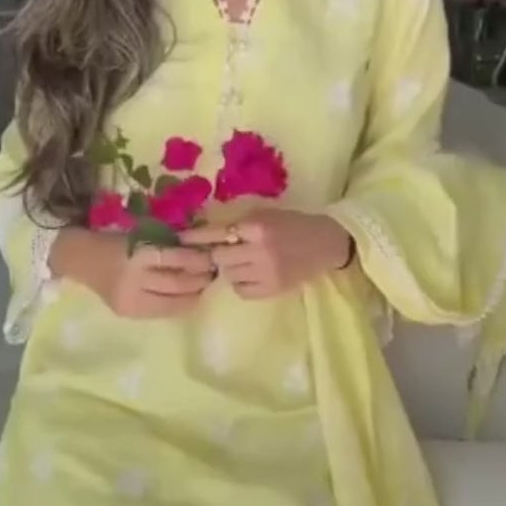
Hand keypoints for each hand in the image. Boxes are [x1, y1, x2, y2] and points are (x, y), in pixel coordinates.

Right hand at [53, 227, 215, 318]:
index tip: (213, 256)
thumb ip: (168, 245)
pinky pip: (161, 313)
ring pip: (172, 303)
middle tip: (213, 273)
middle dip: (200, 280)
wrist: (80, 259)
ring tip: (204, 286)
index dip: (198, 260)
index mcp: (137, 254)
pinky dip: (178, 305)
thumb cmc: (113, 241)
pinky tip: (188, 298)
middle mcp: (134, 280)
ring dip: (193, 295)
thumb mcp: (141, 236)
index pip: (176, 259)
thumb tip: (202, 251)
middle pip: (177, 284)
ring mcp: (131, 301)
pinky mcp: (129, 313)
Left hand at [182, 211, 351, 299]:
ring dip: (229, 268)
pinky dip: (241, 283)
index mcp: (258, 228)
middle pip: (219, 258)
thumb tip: (204, 231)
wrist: (325, 244)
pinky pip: (241, 290)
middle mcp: (260, 251)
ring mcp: (267, 274)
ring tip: (242, 261)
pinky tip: (251, 274)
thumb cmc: (292, 224)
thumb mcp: (266, 215)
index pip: (218, 233)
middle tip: (221, 251)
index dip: (196, 237)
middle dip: (217, 254)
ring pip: (228, 275)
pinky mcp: (272, 290)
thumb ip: (239, 223)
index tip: (180, 239)